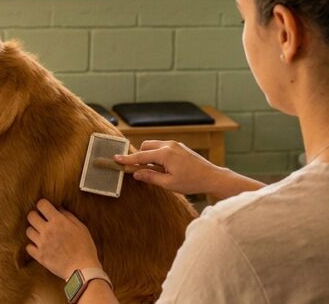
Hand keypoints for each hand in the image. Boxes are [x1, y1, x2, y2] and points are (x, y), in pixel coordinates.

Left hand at [26, 199, 101, 279]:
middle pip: (31, 216)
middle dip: (35, 216)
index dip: (43, 204)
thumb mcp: (81, 228)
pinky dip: (33, 246)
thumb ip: (69, 216)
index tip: (45, 208)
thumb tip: (59, 209)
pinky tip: (40, 246)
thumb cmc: (84, 248)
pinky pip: (28, 247)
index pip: (42, 205)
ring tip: (42, 234)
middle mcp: (47, 231)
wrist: (82, 269)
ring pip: (28, 231)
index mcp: (58, 221)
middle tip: (42, 220)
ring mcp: (41, 243)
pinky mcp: (39, 256)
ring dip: (34, 231)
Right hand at [114, 140, 228, 195]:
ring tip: (153, 171)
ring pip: (154, 146)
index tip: (116, 158)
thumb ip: (150, 177)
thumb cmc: (192, 182)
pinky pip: (162, 147)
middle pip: (145, 146)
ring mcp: (175, 144)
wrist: (212, 177)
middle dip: (139, 156)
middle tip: (137, 170)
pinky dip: (157, 155)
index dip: (127, 159)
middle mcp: (169, 145)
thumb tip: (136, 174)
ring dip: (149, 156)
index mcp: (165, 154)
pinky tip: (162, 167)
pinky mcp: (179, 147)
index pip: (141, 156)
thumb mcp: (168, 183)